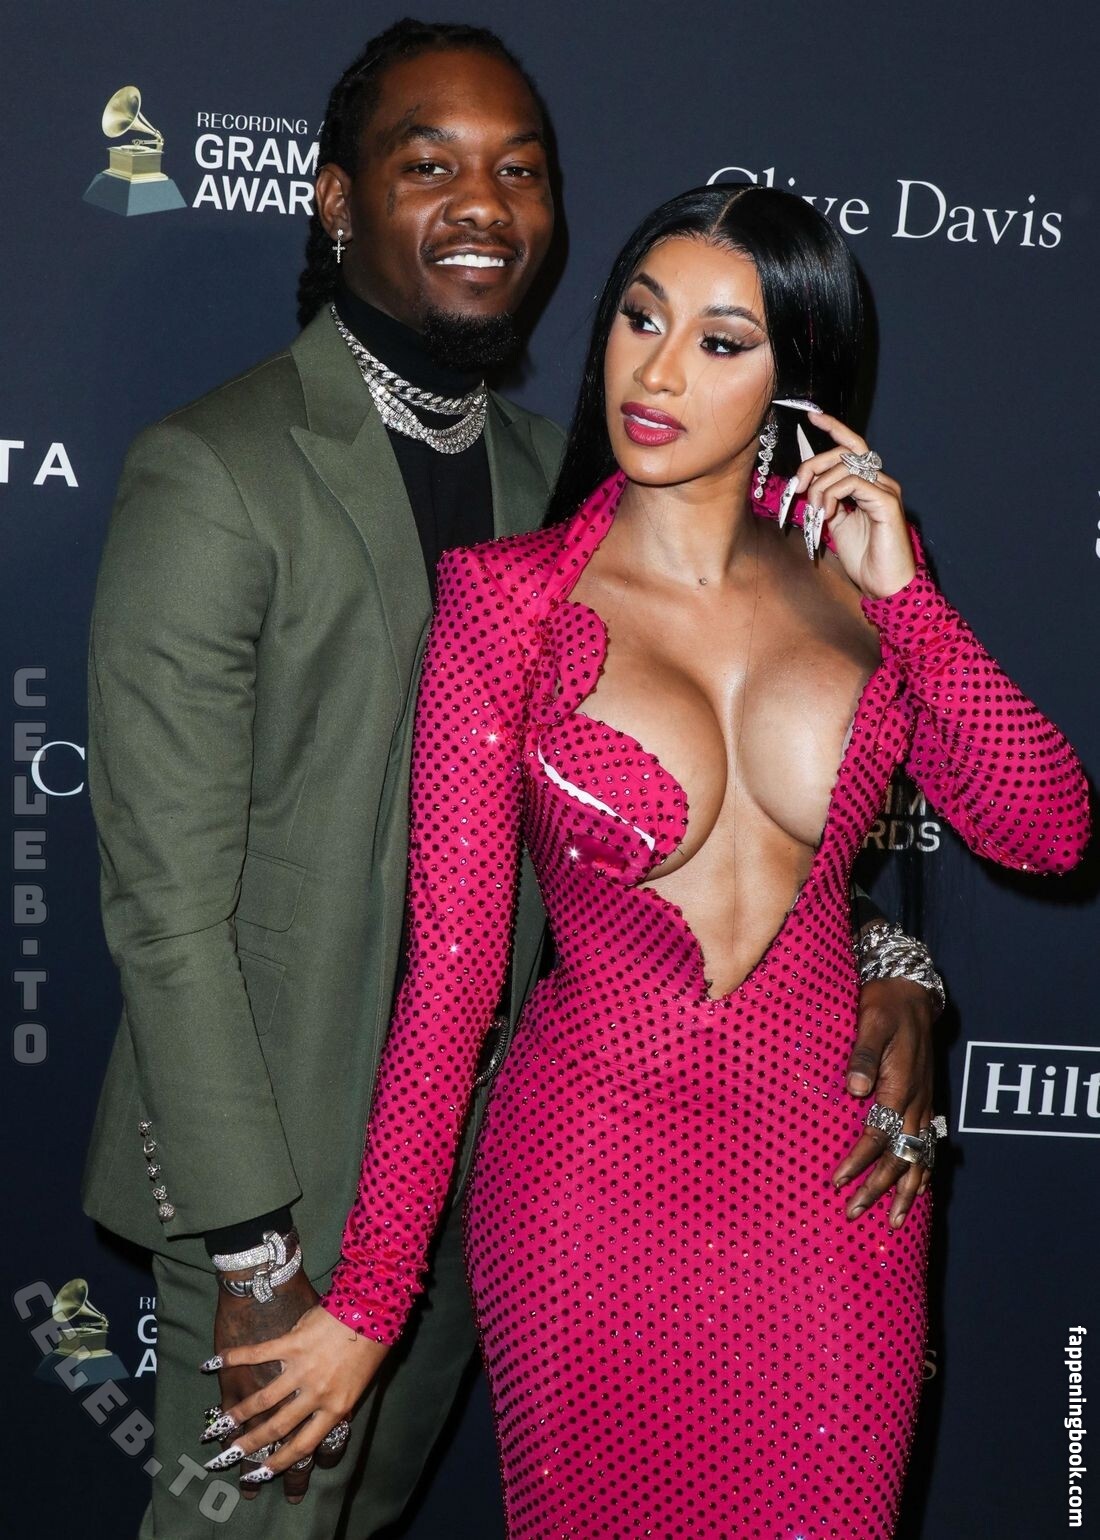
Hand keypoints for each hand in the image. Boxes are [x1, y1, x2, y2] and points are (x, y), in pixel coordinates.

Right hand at [206, 1303, 389, 1482]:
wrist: (373, 1306)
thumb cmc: (371, 1344)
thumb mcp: (359, 1384)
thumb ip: (335, 1405)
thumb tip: (320, 1424)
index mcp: (336, 1407)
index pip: (302, 1445)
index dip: (278, 1463)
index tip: (258, 1475)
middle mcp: (316, 1393)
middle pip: (276, 1428)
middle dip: (247, 1446)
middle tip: (224, 1459)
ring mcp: (301, 1368)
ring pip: (262, 1400)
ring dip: (235, 1415)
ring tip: (215, 1428)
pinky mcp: (291, 1342)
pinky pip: (256, 1354)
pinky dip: (232, 1359)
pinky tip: (212, 1365)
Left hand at [793, 411, 916, 598]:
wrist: (883, 585)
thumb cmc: (863, 558)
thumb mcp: (836, 524)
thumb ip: (826, 499)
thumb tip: (808, 481)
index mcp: (869, 484)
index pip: (851, 446)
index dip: (833, 428)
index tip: (812, 416)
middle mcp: (880, 481)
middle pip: (844, 452)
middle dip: (814, 464)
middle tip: (799, 486)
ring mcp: (886, 489)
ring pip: (845, 467)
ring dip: (820, 488)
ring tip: (816, 514)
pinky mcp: (887, 502)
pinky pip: (854, 482)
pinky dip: (833, 495)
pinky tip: (827, 516)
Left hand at [831, 976, 938, 1227]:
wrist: (911, 992)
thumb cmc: (886, 1005)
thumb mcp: (872, 1021)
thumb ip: (864, 1054)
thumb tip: (855, 1087)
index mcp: (900, 1086)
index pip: (877, 1135)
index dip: (858, 1160)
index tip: (838, 1180)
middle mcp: (915, 1102)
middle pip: (899, 1156)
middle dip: (878, 1188)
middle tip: (855, 1212)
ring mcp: (923, 1104)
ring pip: (918, 1158)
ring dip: (905, 1192)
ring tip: (892, 1222)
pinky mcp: (924, 1102)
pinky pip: (927, 1146)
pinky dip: (922, 1173)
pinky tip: (915, 1192)